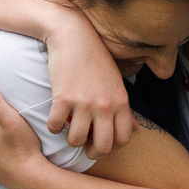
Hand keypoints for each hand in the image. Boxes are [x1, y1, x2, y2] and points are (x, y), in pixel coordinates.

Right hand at [42, 14, 133, 159]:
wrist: (74, 36)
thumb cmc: (96, 60)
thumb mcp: (117, 83)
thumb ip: (125, 109)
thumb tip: (135, 130)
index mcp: (121, 103)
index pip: (123, 140)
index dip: (111, 147)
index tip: (100, 141)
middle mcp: (106, 106)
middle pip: (102, 147)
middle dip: (91, 152)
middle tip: (83, 144)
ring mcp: (84, 103)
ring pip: (75, 140)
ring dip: (69, 139)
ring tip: (68, 128)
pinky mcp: (63, 98)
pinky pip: (55, 126)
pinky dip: (52, 126)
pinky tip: (55, 117)